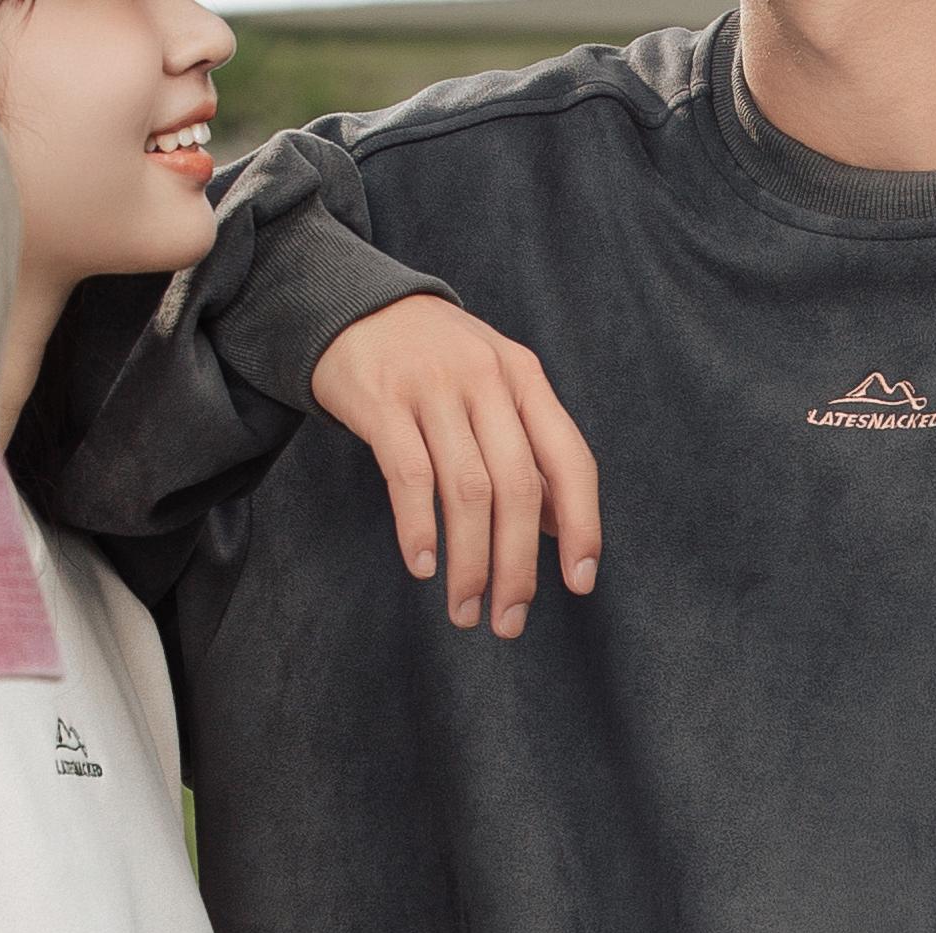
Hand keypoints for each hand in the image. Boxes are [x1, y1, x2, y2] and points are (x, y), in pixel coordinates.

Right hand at [309, 295, 600, 639]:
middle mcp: (486, 379)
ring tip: (465, 611)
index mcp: (524, 379)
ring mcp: (433, 387)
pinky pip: (409, 476)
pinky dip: (419, 529)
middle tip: (508, 622)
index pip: (571, 459)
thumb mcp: (495, 389)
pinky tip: (424, 568)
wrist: (353, 306)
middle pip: (517, 487)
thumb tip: (563, 528)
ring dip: (470, 563)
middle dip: (517, 566)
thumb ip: (530, 450)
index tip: (580, 584)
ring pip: (467, 491)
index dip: (583, 526)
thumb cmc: (435, 364)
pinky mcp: (382, 400)